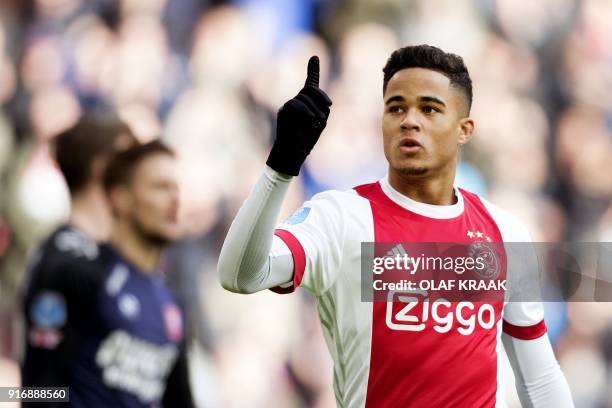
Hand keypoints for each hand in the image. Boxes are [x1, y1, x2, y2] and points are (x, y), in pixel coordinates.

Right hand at [266, 56, 331, 175]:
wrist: (292, 151)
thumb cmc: (307, 139)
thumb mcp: (320, 122)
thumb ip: (322, 108)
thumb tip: (322, 102)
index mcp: (307, 103)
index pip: (310, 83)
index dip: (313, 70)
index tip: (315, 57)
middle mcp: (297, 101)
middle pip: (310, 89)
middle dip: (321, 98)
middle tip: (325, 112)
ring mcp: (289, 105)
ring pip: (304, 97)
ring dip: (314, 109)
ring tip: (316, 122)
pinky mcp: (283, 111)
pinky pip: (295, 104)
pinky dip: (305, 111)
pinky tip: (310, 119)